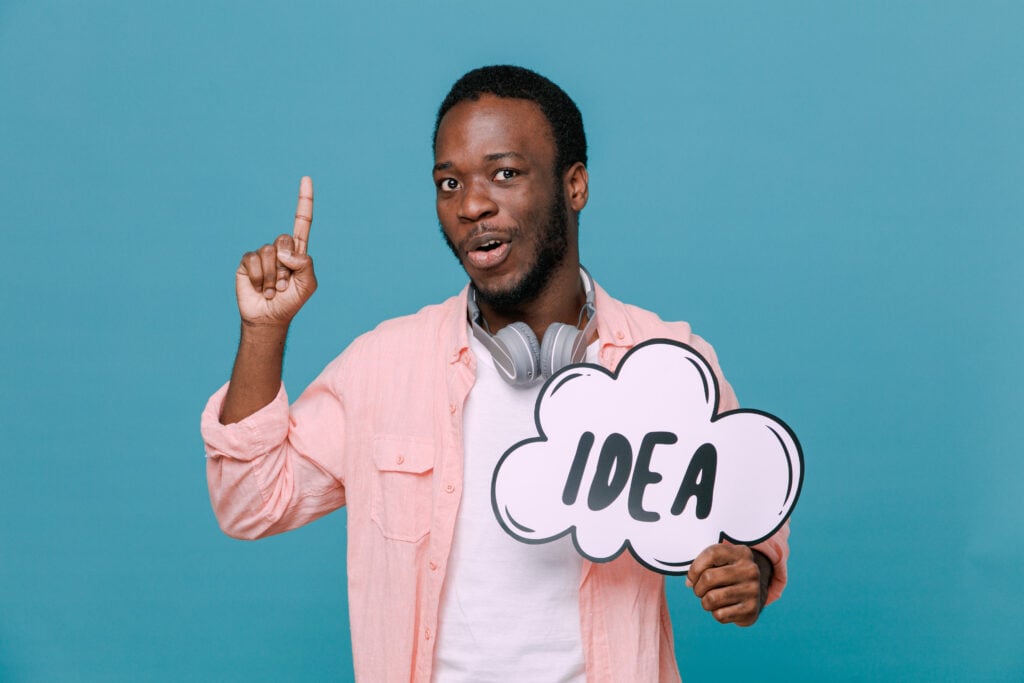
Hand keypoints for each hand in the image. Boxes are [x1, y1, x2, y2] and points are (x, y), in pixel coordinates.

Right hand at [235, 176, 317, 327]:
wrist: (269, 318)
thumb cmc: (291, 302)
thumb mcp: (308, 284)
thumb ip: (305, 263)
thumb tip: (284, 251)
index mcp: (297, 251)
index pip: (302, 222)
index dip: (304, 201)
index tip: (306, 178)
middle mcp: (279, 249)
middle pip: (284, 239)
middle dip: (286, 266)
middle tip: (285, 285)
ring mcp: (262, 255)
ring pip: (269, 253)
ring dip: (274, 276)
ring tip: (273, 290)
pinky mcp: (247, 262)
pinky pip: (254, 260)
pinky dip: (260, 277)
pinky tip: (261, 288)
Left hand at [686, 543, 769, 626]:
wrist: (757, 593)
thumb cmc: (729, 574)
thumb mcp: (720, 561)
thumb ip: (702, 565)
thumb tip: (689, 582)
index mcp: (741, 553)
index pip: (711, 554)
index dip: (695, 568)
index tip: (693, 576)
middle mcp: (750, 570)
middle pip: (708, 577)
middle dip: (697, 587)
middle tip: (701, 590)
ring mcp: (753, 590)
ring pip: (711, 599)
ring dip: (705, 602)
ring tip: (711, 599)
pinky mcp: (751, 610)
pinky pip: (720, 615)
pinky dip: (716, 613)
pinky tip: (724, 608)